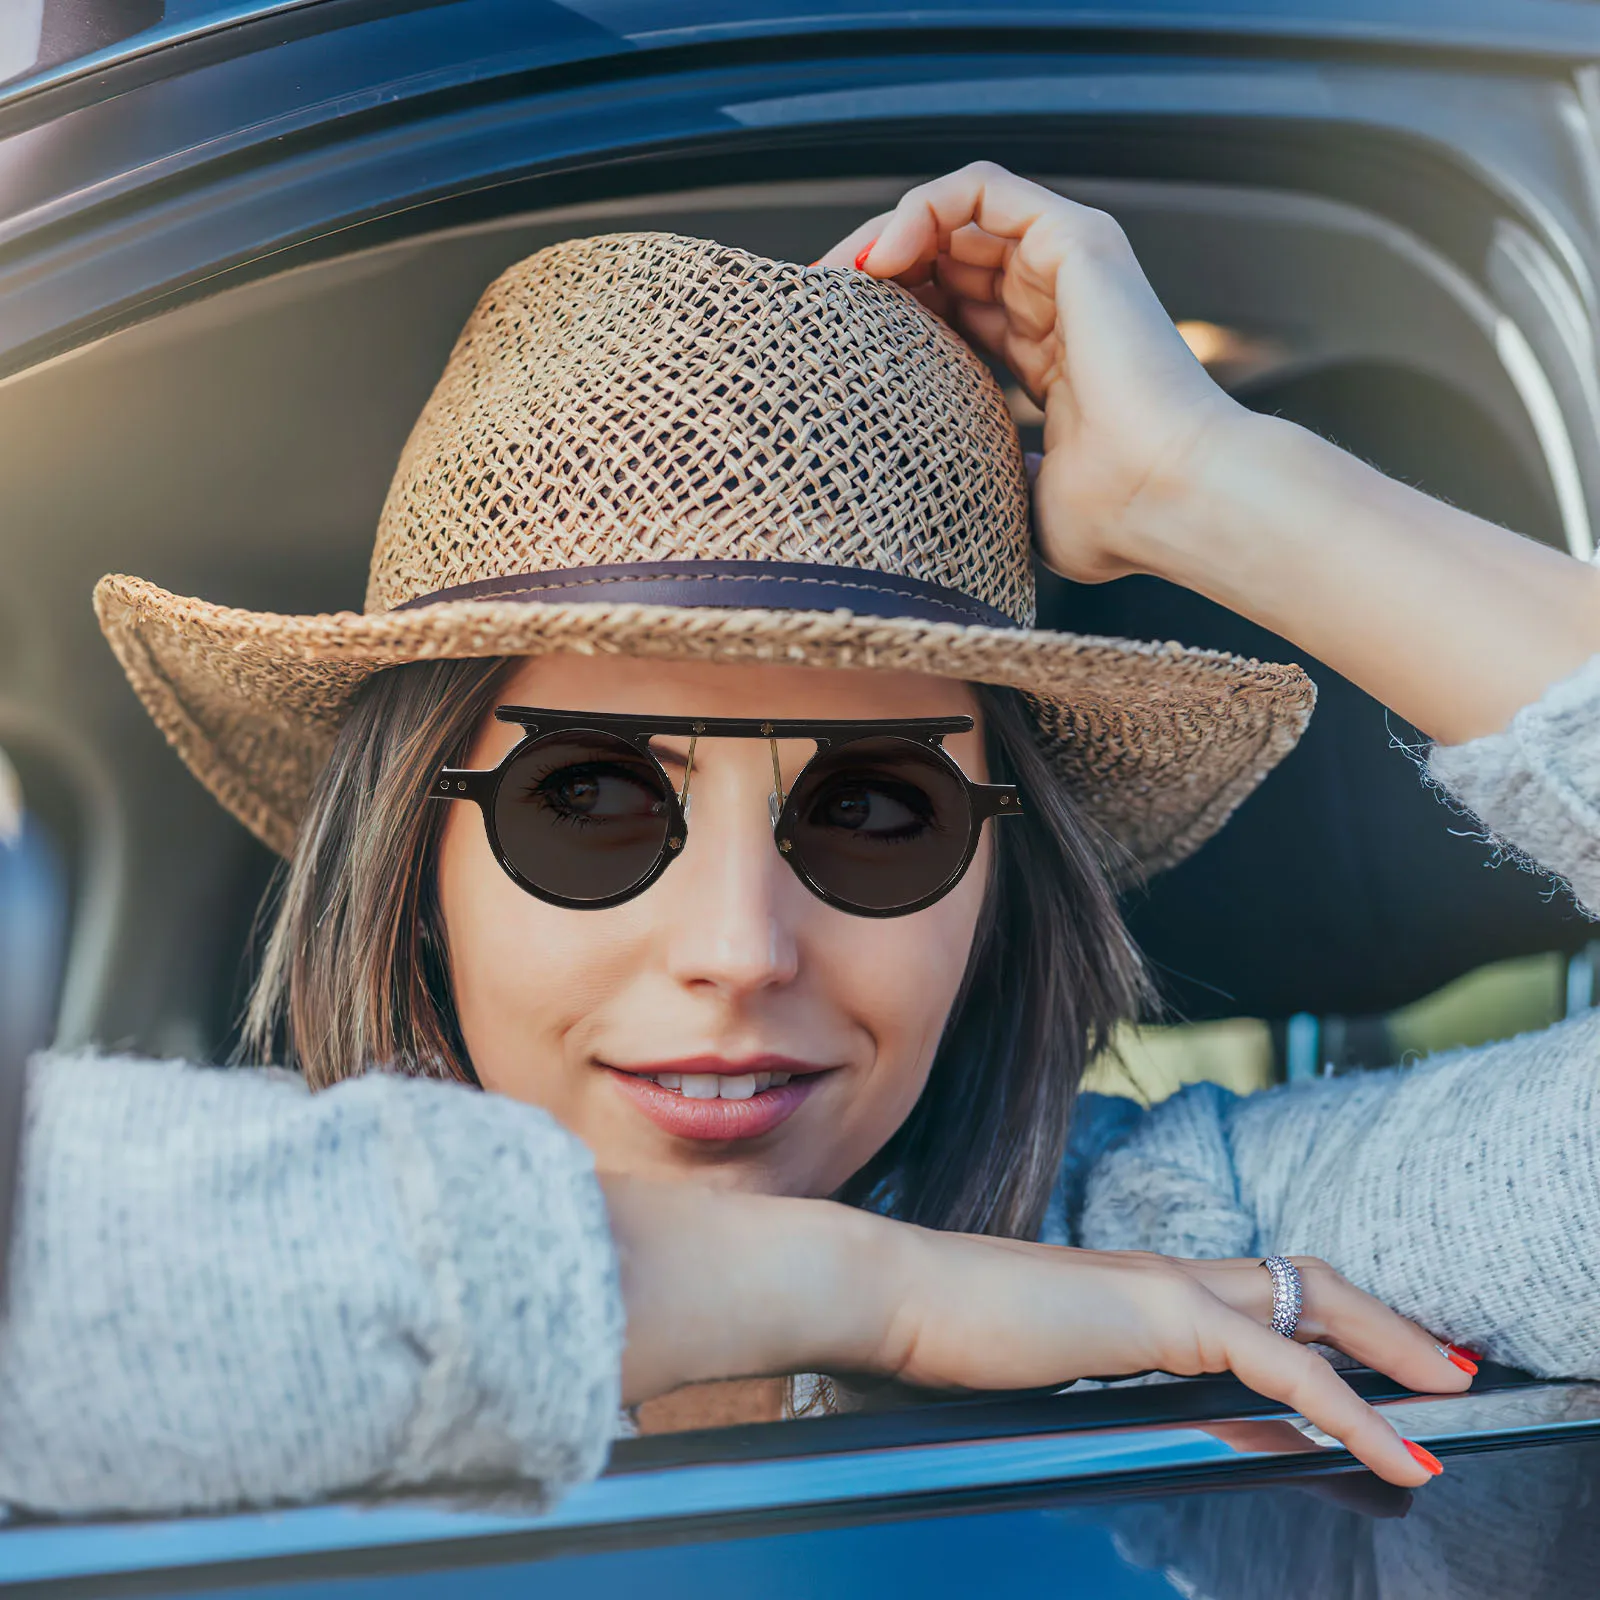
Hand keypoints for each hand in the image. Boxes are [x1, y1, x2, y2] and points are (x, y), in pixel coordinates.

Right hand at [604, 1176, 1465, 1487]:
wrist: (880, 1290)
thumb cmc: (922, 1334)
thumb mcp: (1010, 1363)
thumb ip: (1048, 1371)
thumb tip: (1034, 1394)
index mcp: (1123, 1287)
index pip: (1241, 1291)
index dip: (1309, 1317)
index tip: (1359, 1356)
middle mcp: (1154, 1275)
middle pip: (1297, 1277)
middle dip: (1380, 1320)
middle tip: (1443, 1366)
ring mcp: (1159, 1287)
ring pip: (1307, 1302)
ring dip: (1389, 1352)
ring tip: (1445, 1401)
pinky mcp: (1156, 1315)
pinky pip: (1280, 1363)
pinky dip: (1347, 1404)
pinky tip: (1388, 1445)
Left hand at [814, 160, 1249, 584]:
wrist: (1169, 499)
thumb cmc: (1114, 517)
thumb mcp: (1025, 501)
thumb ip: (990, 480)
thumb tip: (943, 505)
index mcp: (1050, 358)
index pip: (954, 311)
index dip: (890, 318)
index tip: (830, 351)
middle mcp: (1059, 304)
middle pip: (945, 259)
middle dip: (874, 276)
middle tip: (818, 313)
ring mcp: (1070, 267)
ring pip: (954, 216)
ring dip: (884, 238)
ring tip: (840, 286)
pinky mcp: (1076, 239)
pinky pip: (980, 189)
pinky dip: (921, 209)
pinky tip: (881, 261)